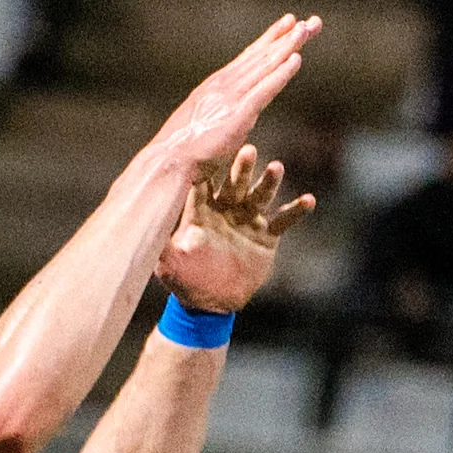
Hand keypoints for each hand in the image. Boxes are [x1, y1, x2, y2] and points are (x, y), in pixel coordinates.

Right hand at [154, 13, 321, 185]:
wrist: (165, 163)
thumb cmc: (177, 153)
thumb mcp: (197, 126)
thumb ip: (212, 116)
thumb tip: (219, 118)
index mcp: (214, 87)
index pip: (247, 59)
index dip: (269, 40)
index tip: (287, 26)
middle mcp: (223, 85)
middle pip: (261, 56)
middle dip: (286, 37)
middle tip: (310, 22)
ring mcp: (230, 98)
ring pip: (265, 66)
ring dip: (287, 46)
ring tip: (307, 29)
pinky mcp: (237, 115)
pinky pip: (264, 89)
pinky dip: (281, 73)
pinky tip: (297, 59)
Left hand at [158, 142, 313, 316]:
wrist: (211, 302)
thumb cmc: (186, 280)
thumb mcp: (168, 263)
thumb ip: (161, 244)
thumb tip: (143, 229)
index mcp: (202, 211)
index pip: (204, 185)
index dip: (208, 170)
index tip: (212, 151)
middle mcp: (226, 209)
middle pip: (235, 183)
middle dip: (241, 168)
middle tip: (248, 151)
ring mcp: (247, 220)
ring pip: (260, 195)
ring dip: (269, 182)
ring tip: (276, 168)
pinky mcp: (266, 236)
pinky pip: (283, 221)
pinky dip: (296, 211)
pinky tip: (308, 200)